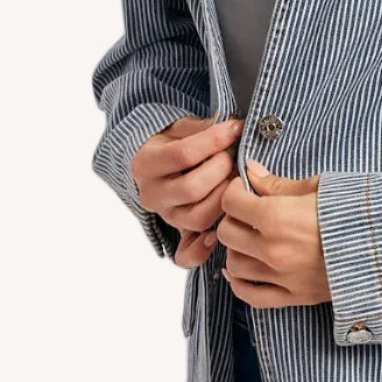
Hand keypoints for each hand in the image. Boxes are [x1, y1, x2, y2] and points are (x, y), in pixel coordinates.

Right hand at [130, 115, 243, 268]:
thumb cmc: (172, 144)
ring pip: (198, 218)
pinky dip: (203, 249)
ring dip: (224, 199)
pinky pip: (186, 255)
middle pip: (191, 189)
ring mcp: (165, 217)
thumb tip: (231, 127)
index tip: (235, 129)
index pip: (182, 155)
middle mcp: (151, 194)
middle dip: (221, 170)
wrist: (155, 164)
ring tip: (234, 181)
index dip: (214, 141)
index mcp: (146, 165)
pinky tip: (219, 231)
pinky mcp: (176, 235)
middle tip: (234, 156)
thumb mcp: (180, 128)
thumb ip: (201, 128)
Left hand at [216, 160, 331, 307]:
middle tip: (250, 211)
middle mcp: (273, 250)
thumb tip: (251, 171)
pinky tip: (243, 269)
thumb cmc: (358, 211)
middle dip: (234, 218)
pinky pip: (250, 295)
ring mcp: (282, 277)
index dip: (235, 190)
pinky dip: (240, 283)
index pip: (231, 202)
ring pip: (234, 264)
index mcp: (278, 218)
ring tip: (252, 238)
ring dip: (238, 248)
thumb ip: (279, 184)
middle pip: (227, 233)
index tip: (246, 188)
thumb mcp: (321, 188)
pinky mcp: (294, 297)